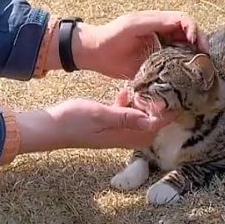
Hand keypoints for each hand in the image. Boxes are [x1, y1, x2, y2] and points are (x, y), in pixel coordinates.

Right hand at [15, 94, 176, 152]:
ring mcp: (114, 131)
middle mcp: (123, 136)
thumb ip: (126, 117)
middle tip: (165, 88)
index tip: (175, 97)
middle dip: (159, 109)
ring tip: (148, 87)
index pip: (154, 127)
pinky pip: (125, 115)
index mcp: (124, 136)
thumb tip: (152, 121)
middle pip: (150, 124)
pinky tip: (125, 90)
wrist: (49, 127)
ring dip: (144, 105)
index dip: (166, 114)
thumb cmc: (74, 121)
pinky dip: (128, 104)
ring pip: (138, 118)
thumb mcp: (102, 115)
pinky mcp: (106, 123)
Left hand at [73, 10, 208, 78]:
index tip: (198, 45)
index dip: (195, 30)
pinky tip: (184, 78)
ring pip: (184, 50)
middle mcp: (162, 33)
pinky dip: (182, 69)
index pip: (184, 20)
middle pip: (189, 35)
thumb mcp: (133, 25)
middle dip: (200, 45)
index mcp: (158, 21)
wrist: (94, 53)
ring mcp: (160, 48)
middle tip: (204, 60)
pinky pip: (173, 65)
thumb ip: (155, 23)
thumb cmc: (111, 36)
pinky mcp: (155, 63)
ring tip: (198, 70)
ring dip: (193, 57)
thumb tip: (181, 24)